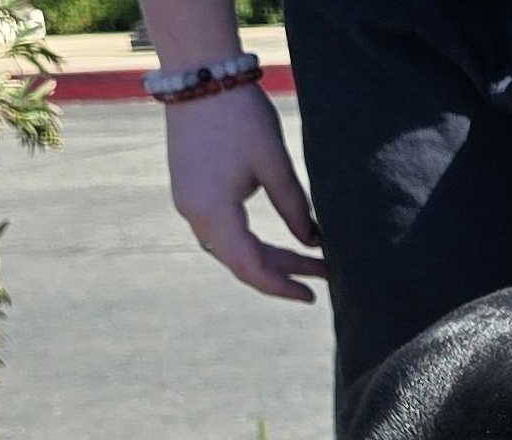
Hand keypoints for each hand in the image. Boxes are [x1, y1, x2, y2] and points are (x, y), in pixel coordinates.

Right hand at [164, 87, 325, 301]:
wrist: (199, 71)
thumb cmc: (238, 114)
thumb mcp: (275, 164)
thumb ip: (295, 208)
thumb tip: (312, 242)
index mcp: (213, 211)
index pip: (250, 267)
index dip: (282, 286)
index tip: (312, 296)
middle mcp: (194, 213)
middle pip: (241, 261)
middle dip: (283, 271)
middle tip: (323, 275)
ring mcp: (188, 201)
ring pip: (231, 248)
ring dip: (269, 257)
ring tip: (309, 260)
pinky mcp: (190, 188)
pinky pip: (222, 229)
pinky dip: (250, 240)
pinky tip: (278, 242)